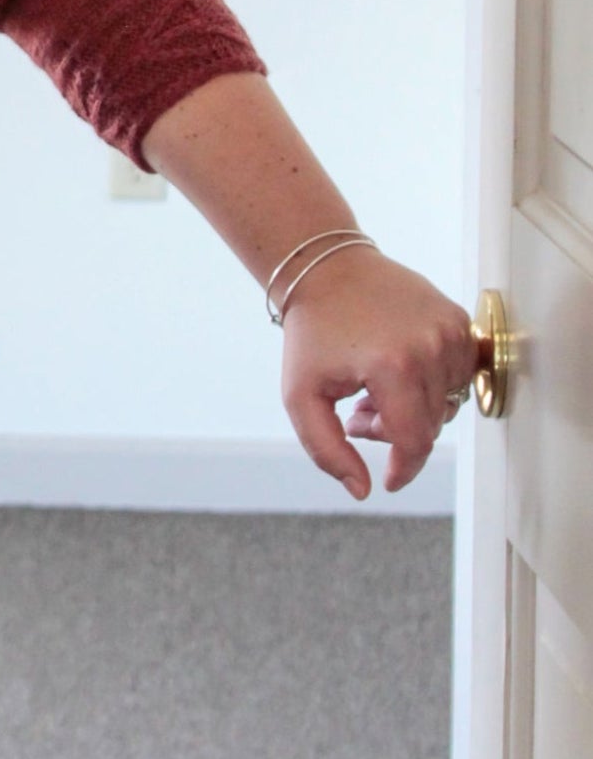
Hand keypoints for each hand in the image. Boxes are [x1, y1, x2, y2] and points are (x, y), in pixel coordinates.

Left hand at [278, 245, 475, 499]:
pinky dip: (431, 383)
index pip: (414, 441)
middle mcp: (431, 348)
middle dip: (393, 431)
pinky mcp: (459, 321)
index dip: (403, 469)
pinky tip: (397, 369)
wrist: (326, 268)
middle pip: (429, 425)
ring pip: (446, 403)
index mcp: (393, 367)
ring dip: (412, 407)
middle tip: (359, 413)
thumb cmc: (311, 331)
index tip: (389, 480)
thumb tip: (364, 490)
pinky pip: (457, 375)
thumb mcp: (300, 395)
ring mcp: (450, 331)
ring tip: (372, 388)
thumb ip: (326, 450)